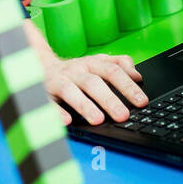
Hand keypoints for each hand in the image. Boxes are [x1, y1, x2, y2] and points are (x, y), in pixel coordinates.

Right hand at [23, 19, 146, 124]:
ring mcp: (59, 81)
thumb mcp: (98, 62)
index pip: (113, 71)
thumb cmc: (76, 70)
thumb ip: (119, 65)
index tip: (142, 101)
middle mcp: (76, 71)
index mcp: (92, 63)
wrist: (41, 65)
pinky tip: (67, 120)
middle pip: (93, 82)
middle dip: (109, 99)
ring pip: (71, 91)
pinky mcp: (44, 92)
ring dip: (85, 105)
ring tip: (98, 120)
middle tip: (123, 116)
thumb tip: (138, 76)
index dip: (128, 86)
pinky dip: (57, 111)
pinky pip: (49, 102)